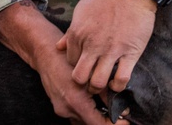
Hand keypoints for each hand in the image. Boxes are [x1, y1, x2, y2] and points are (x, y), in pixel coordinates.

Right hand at [0, 2, 123, 124]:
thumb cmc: (69, 58)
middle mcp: (67, 110)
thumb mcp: (91, 73)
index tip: (125, 121)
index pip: (98, 124)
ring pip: (83, 121)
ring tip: (109, 109)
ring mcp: (61, 110)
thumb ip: (105, 92)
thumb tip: (122, 108)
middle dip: (106, 121)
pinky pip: (76, 115)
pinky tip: (95, 104)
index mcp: (76, 102)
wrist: (45, 54)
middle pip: (91, 124)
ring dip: (96, 117)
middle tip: (120, 114)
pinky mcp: (58, 107)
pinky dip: (86, 113)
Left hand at [57, 0, 156, 94]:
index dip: (76, 66)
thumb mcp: (82, 9)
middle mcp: (92, 45)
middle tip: (90, 81)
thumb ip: (71, 31)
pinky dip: (118, 86)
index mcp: (78, 33)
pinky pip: (121, 79)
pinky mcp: (130, 53)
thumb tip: (60, 46)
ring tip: (103, 84)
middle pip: (79, 77)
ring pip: (97, 82)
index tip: (84, 65)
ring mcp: (111, 50)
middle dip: (83, 83)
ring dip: (98, 88)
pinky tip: (117, 82)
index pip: (70, 61)